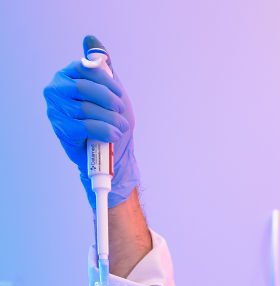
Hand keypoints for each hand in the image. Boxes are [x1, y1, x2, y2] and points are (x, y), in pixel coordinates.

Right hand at [43, 44, 139, 208]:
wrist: (113, 152)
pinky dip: (106, 130)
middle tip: (122, 111)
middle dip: (110, 101)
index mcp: (67, 75)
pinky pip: (86, 126)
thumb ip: (102, 65)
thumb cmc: (111, 117)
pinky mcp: (62, 130)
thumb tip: (89, 38)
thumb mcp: (111, 88)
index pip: (86, 68)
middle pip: (85, 87)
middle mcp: (56, 90)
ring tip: (121, 127)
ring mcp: (56, 110)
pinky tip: (114, 135)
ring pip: (87, 108)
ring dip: (112, 119)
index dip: (107, 82)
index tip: (120, 95)